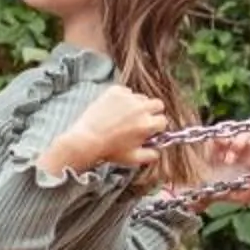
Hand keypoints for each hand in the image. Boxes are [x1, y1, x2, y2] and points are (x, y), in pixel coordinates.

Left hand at [47, 84, 171, 171]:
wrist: (86, 139)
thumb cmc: (110, 150)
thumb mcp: (133, 158)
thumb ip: (151, 155)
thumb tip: (159, 151)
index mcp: (147, 124)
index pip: (162, 121)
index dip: (156, 127)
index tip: (148, 130)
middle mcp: (141, 108)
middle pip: (157, 104)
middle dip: (152, 112)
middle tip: (141, 119)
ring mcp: (128, 98)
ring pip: (141, 97)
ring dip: (137, 105)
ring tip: (124, 115)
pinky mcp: (115, 91)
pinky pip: (127, 91)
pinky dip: (123, 98)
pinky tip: (115, 109)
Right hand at [194, 131, 249, 208]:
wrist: (194, 189)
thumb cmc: (220, 192)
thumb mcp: (237, 197)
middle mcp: (247, 152)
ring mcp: (232, 143)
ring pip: (245, 134)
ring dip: (240, 143)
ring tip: (228, 159)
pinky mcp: (217, 139)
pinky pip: (226, 132)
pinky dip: (224, 139)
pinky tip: (219, 148)